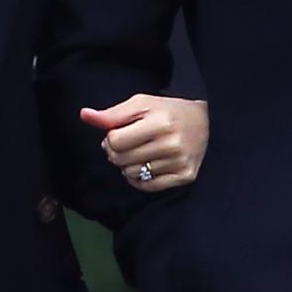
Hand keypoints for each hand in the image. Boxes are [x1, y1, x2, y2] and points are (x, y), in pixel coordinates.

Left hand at [80, 94, 208, 192]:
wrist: (207, 123)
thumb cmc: (168, 111)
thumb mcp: (141, 104)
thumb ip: (112, 114)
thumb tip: (84, 115)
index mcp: (160, 122)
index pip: (115, 141)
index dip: (110, 138)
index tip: (117, 134)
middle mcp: (172, 144)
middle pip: (121, 159)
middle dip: (116, 153)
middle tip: (125, 144)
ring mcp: (179, 163)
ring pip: (131, 174)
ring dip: (127, 166)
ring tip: (138, 153)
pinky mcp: (185, 176)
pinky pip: (147, 186)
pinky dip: (139, 179)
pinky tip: (145, 166)